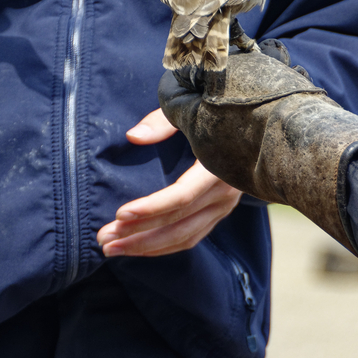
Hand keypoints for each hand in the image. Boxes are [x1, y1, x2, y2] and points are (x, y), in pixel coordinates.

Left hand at [96, 109, 241, 256]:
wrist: (254, 127)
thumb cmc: (213, 112)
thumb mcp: (188, 109)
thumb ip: (161, 122)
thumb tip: (133, 137)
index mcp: (218, 167)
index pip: (182, 197)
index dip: (150, 208)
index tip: (119, 214)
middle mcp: (225, 193)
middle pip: (178, 223)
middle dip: (138, 234)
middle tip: (103, 239)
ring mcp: (224, 207)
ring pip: (183, 237)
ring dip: (145, 246)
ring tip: (110, 248)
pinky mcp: (219, 213)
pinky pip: (190, 237)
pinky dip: (162, 246)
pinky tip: (136, 247)